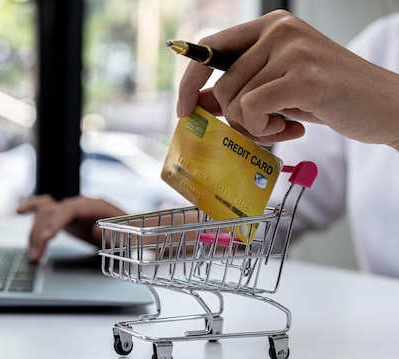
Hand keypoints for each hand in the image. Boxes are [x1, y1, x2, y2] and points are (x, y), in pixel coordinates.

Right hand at [16, 195, 125, 261]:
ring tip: (33, 255)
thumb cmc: (131, 235)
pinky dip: (31, 207)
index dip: (57, 221)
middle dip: (42, 233)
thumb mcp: (127, 239)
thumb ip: (114, 235)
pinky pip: (44, 207)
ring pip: (45, 214)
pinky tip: (19, 211)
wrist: (130, 232)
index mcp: (96, 206)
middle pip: (54, 212)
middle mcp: (80, 204)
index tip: (47, 237)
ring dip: (35, 233)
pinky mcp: (64, 216)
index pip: (71, 209)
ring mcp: (71, 208)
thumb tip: (96, 231)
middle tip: (36, 256)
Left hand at [177, 10, 398, 149]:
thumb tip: (196, 101)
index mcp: (270, 26)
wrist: (384, 106)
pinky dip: (263, 128)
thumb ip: (238, 90)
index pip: (210, 48)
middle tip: (262, 128)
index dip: (189, 81)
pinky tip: (289, 128)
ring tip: (282, 125)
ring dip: (253, 126)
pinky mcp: (303, 76)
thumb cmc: (328, 97)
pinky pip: (252, 110)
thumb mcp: (276, 89)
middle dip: (234, 117)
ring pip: (236, 100)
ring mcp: (292, 49)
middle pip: (223, 84)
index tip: (183, 110)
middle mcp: (279, 29)